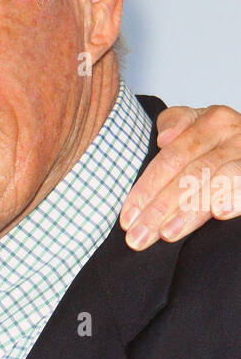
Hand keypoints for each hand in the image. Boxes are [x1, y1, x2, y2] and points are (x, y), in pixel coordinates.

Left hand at [120, 105, 240, 248]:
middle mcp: (232, 134)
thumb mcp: (194, 127)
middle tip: (139, 237)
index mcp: (210, 121)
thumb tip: (164, 139)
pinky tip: (219, 213)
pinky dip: (234, 198)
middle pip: (189, 174)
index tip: (127, 218)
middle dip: (160, 209)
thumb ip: (174, 124)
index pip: (171, 158)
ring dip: (190, 210)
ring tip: (167, 234)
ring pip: (216, 182)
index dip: (146, 188)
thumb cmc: (216, 142)